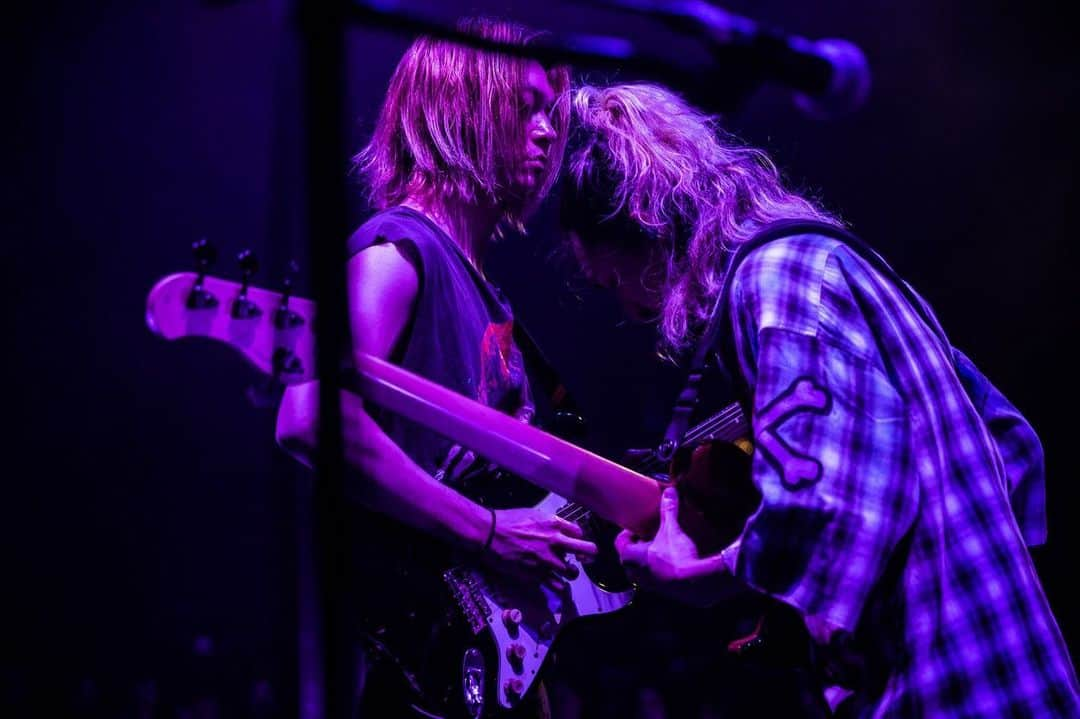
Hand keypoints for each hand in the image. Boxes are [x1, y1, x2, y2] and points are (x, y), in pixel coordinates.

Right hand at [487, 508, 597, 591]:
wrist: (490, 534)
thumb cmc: (509, 521)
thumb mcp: (534, 514)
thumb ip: (551, 523)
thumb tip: (562, 530)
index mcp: (554, 524)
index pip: (580, 534)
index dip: (579, 540)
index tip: (576, 544)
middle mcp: (555, 542)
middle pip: (588, 551)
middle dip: (590, 555)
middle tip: (585, 559)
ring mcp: (547, 560)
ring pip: (573, 573)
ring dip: (570, 573)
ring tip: (564, 571)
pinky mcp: (536, 575)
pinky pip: (556, 585)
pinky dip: (557, 585)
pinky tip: (553, 581)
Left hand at [615, 486, 738, 606]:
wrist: (695, 584)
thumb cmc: (676, 556)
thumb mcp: (671, 529)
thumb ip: (668, 510)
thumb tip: (670, 491)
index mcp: (630, 557)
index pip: (620, 543)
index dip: (628, 534)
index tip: (637, 528)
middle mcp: (634, 573)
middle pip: (630, 557)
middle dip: (638, 547)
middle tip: (650, 537)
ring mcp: (647, 585)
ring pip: (641, 569)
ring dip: (649, 560)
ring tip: (662, 549)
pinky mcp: (662, 592)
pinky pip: (655, 579)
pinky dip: (660, 571)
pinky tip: (674, 563)